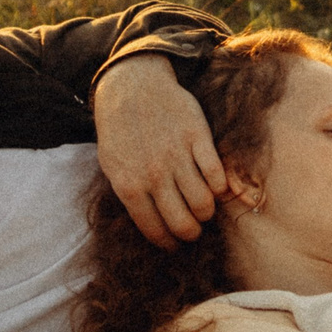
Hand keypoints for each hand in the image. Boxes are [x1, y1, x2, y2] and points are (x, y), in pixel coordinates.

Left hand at [94, 52, 225, 245]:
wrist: (132, 86)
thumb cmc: (120, 130)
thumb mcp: (111, 165)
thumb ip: (129, 194)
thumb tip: (151, 222)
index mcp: (129, 185)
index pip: (155, 229)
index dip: (169, 243)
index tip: (175, 245)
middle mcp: (154, 174)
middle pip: (183, 222)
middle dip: (191, 233)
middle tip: (194, 230)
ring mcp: (177, 155)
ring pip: (203, 202)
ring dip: (207, 212)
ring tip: (204, 209)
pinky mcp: (198, 137)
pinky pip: (216, 173)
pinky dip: (220, 186)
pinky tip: (215, 186)